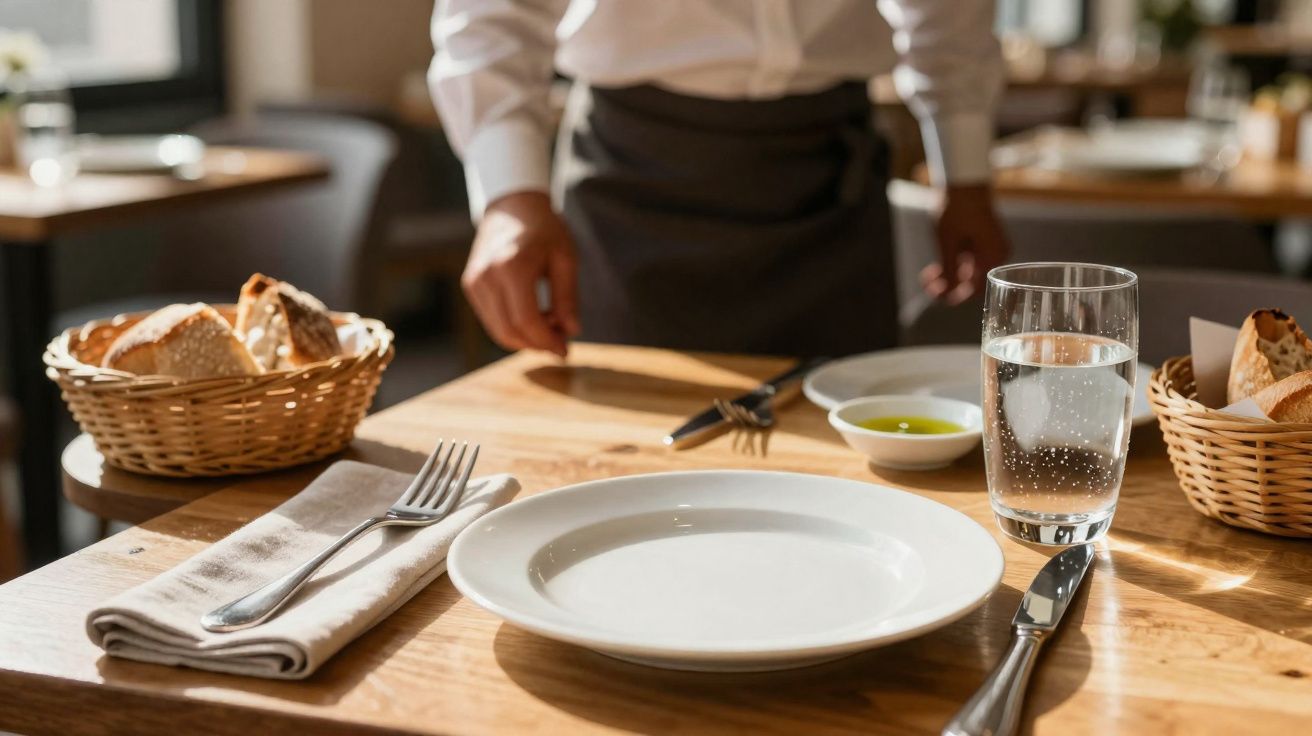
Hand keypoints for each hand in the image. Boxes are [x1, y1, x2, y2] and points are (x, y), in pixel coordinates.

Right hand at [462, 191, 579, 356]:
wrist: (512, 206)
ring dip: (526, 339)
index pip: (526, 320)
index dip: (546, 341)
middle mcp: (487, 276)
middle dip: (537, 345)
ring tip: (550, 326)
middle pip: (509, 331)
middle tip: (560, 343)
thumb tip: (571, 331)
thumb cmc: (545, 229)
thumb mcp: (565, 259)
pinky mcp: (471, 285)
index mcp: (512, 266)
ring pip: (498, 330)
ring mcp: (475, 281)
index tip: (565, 350)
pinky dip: (513, 328)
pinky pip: (492, 320)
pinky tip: (534, 317)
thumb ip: (567, 297)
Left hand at [921, 183, 1009, 304]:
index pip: (975, 289)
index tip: (938, 297)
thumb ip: (948, 270)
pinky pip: (971, 261)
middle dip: (949, 286)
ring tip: (928, 275)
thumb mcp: (947, 242)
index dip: (955, 296)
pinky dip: (955, 264)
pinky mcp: (985, 242)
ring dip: (950, 275)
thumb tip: (946, 292)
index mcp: (992, 256)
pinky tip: (938, 266)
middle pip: (973, 282)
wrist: (964, 181)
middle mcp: (996, 254)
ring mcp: (991, 248)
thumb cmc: (956, 208)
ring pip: (970, 272)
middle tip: (928, 285)